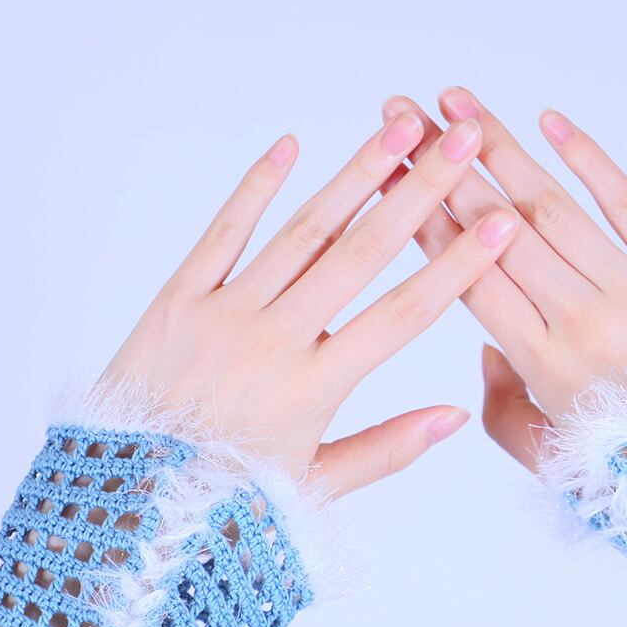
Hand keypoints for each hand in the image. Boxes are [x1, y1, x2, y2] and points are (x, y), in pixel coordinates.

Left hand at [104, 112, 517, 494]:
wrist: (126, 500)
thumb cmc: (226, 498)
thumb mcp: (313, 487)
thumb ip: (387, 450)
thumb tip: (455, 416)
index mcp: (315, 387)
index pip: (404, 314)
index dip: (458, 265)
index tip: (500, 223)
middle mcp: (275, 339)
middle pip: (362, 253)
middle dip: (420, 192)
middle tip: (462, 141)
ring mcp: (224, 313)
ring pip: (302, 231)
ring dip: (354, 174)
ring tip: (397, 126)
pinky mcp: (176, 300)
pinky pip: (222, 234)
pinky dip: (254, 188)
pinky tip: (289, 145)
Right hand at [380, 88, 626, 467]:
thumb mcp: (547, 458)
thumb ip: (500, 406)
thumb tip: (486, 346)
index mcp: (542, 365)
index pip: (469, 277)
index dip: (425, 220)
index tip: (393, 177)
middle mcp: (581, 320)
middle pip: (498, 229)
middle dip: (444, 167)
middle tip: (405, 116)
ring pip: (553, 206)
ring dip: (500, 148)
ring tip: (460, 103)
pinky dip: (590, 159)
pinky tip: (551, 121)